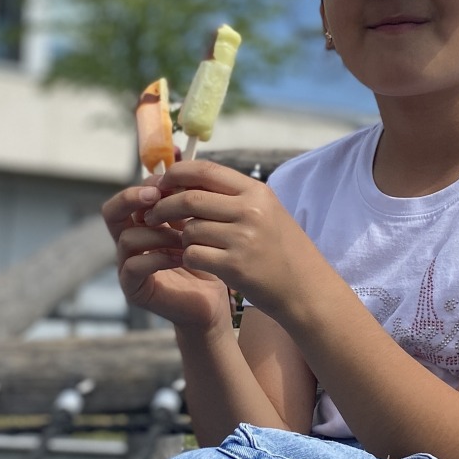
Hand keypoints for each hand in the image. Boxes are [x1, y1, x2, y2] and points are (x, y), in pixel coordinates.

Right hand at [100, 180, 232, 333]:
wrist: (211, 302)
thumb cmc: (204, 261)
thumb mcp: (196, 225)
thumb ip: (185, 204)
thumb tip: (184, 171)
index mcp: (141, 223)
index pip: (130, 195)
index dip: (148, 184)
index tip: (172, 182)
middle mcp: (129, 242)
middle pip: (112, 212)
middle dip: (131, 199)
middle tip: (156, 195)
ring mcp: (127, 266)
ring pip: (127, 238)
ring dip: (158, 233)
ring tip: (186, 238)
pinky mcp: (133, 288)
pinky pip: (134, 266)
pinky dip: (158, 258)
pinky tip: (183, 256)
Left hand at [141, 161, 324, 319]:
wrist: (306, 289)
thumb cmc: (282, 249)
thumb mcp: (265, 211)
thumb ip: (232, 196)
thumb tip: (186, 180)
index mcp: (256, 192)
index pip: (206, 170)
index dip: (177, 174)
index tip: (161, 183)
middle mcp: (250, 211)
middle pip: (190, 199)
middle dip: (164, 206)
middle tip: (152, 215)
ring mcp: (243, 239)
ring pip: (189, 229)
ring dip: (182, 237)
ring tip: (191, 243)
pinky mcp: (235, 266)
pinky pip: (193, 255)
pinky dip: (190, 258)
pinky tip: (200, 261)